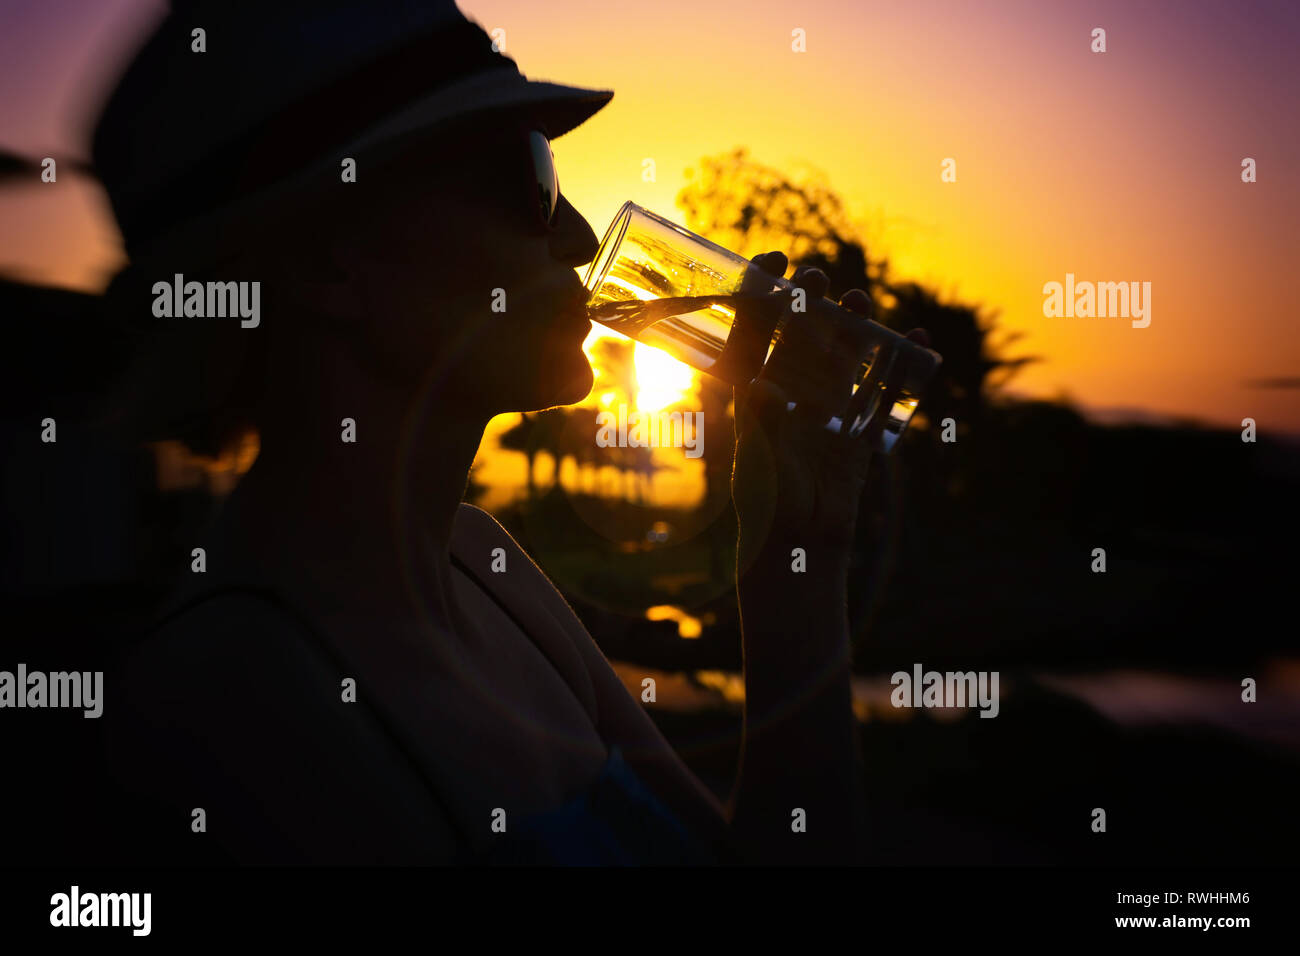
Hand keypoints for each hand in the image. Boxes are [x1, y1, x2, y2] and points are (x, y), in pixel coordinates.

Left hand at [730, 252, 929, 559]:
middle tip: (818, 279)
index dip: (761, 296)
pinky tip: (915, 340)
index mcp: (756, 393)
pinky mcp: (859, 425)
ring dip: (853, 325)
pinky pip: (881, 388)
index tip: (770, 261)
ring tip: (859, 301)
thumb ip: (760, 424)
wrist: (801, 543)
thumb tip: (760, 386)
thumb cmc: (766, 503)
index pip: (754, 333)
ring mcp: (827, 406)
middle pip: (802, 334)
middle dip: (811, 304)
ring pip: (843, 353)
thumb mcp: (758, 461)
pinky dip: (900, 364)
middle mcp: (791, 392)